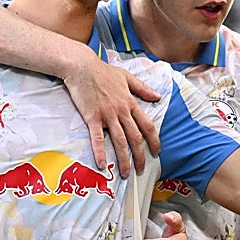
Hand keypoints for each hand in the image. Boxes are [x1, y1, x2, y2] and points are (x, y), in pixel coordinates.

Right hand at [63, 52, 161, 178]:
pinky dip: (100, 152)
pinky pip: (97, 138)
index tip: (157, 152)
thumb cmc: (103, 71)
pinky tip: (102, 165)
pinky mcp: (92, 117)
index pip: (148, 125)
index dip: (154, 141)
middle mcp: (122, 111)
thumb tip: (158, 96)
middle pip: (135, 137)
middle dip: (140, 156)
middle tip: (141, 169)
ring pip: (119, 141)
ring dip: (123, 159)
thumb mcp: (127, 77)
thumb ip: (143, 88)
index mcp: (131, 102)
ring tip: (124, 173)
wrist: (81, 66)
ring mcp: (107, 115)